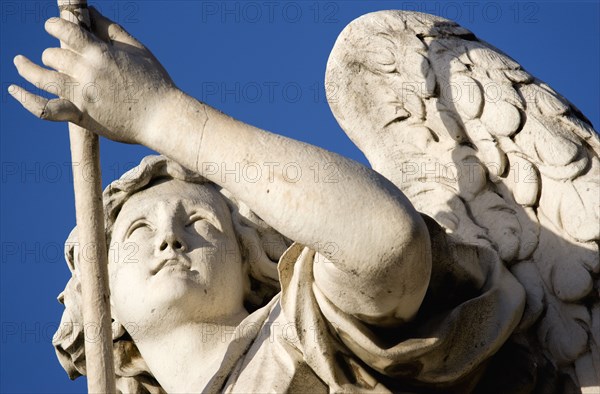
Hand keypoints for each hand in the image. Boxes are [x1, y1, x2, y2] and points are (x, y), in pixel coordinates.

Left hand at [9, 7, 175, 144]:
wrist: (161, 117)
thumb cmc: (154, 82)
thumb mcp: (136, 49)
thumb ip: (110, 29)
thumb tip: (90, 11)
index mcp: (100, 53)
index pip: (65, 30)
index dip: (55, 25)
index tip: (52, 26)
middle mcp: (86, 73)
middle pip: (53, 55)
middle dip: (53, 53)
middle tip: (57, 56)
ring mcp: (81, 96)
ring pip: (42, 77)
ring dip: (27, 68)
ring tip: (19, 63)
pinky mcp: (80, 116)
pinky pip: (46, 109)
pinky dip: (27, 101)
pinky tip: (14, 91)